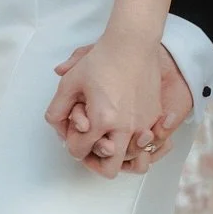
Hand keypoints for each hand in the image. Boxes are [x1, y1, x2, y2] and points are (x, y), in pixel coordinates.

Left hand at [44, 30, 162, 179]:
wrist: (133, 44)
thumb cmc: (102, 60)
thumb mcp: (70, 82)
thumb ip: (57, 108)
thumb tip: (56, 126)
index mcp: (101, 120)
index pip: (80, 151)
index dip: (73, 146)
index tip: (74, 135)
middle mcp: (125, 128)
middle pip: (110, 169)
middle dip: (97, 163)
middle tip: (92, 147)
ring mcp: (144, 124)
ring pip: (133, 160)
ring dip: (119, 154)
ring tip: (109, 138)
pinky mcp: (156, 117)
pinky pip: (147, 143)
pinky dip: (136, 142)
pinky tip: (125, 128)